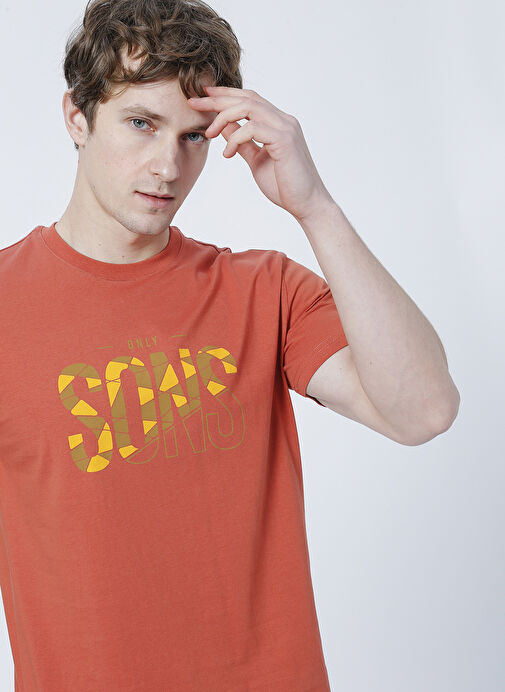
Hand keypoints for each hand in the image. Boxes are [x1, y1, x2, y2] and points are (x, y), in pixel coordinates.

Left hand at [188, 85, 332, 222]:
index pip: (249, 99)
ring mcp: (286, 128)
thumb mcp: (256, 160)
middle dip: (217, 98)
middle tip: (194, 102)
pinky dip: (235, 138)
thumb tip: (224, 129)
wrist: (307, 204)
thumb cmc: (285, 186)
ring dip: (223, 116)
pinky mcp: (285, 141)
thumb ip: (243, 143)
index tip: (202, 96)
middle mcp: (283, 120)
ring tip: (208, 133)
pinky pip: (253, 128)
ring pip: (249, 107)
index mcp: (278, 123)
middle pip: (247, 97)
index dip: (225, 95)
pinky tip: (227, 154)